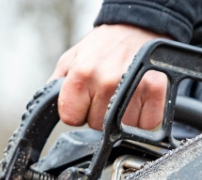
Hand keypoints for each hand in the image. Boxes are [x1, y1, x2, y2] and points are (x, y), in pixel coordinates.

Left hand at [49, 24, 168, 129]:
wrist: (135, 28)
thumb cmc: (102, 47)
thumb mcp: (70, 61)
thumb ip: (57, 88)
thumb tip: (45, 112)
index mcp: (81, 74)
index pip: (72, 118)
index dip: (77, 112)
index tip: (85, 101)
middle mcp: (107, 81)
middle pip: (97, 126)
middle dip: (100, 114)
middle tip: (107, 94)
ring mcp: (134, 86)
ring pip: (122, 129)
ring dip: (123, 118)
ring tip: (123, 96)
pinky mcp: (156, 90)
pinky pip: (145, 124)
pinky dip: (143, 118)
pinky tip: (139, 101)